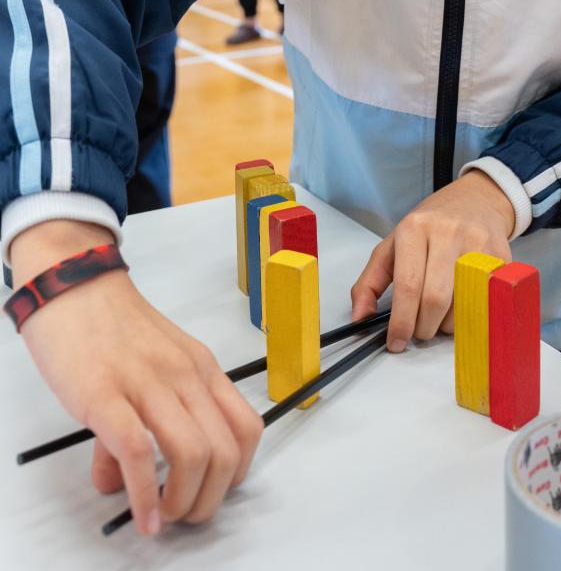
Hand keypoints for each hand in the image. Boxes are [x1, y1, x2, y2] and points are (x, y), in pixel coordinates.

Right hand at [11, 220, 262, 536]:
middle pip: (225, 451)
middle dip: (211, 499)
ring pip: (192, 454)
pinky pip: (137, 452)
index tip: (214, 491)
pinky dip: (143, 495)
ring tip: (162, 516)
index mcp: (202, 367)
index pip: (246, 427)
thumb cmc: (113, 326)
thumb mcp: (151, 366)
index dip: (238, 472)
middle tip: (185, 515)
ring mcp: (146, 383)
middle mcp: (184, 375)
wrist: (72, 285)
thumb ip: (149, 420)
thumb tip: (125, 481)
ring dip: (183, 502)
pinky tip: (140, 513)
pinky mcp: (104, 395)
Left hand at [350, 170, 514, 352]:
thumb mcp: (393, 244)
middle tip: (420, 329)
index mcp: (415, 228)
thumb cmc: (431, 226)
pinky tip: (463, 306)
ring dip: (448, 324)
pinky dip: (472, 315)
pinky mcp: (501, 256)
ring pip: (462, 305)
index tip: (396, 341)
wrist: (475, 200)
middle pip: (436, 299)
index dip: (401, 322)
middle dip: (424, 326)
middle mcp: (447, 232)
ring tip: (441, 312)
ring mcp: (477, 243)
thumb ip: (370, 282)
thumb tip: (360, 318)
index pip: (408, 286)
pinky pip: (485, 302)